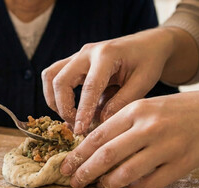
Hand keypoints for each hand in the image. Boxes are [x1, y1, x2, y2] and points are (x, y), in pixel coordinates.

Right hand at [41, 29, 175, 134]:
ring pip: (50, 76)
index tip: (80, 131)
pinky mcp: (74, 61)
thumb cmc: (148, 62)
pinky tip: (70, 108)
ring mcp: (78, 55)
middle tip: (77, 126)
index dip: (82, 112)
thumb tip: (101, 123)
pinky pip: (54, 75)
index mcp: (107, 55)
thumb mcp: (143, 83)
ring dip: (54, 100)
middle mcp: (87, 52)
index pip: (89, 87)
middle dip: (64, 108)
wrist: (147, 44)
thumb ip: (121, 102)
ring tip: (70, 117)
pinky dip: (56, 94)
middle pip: (60, 80)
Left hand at [60, 90, 198, 187]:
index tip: (65, 166)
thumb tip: (90, 148)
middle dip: (85, 172)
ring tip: (102, 185)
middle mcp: (150, 127)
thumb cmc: (177, 111)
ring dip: (108, 183)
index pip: (98, 136)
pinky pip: (149, 184)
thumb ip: (121, 123)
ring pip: (126, 173)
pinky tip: (130, 186)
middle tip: (74, 182)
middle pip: (106, 156)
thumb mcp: (147, 106)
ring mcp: (167, 147)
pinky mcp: (181, 164)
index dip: (78, 155)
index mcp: (137, 109)